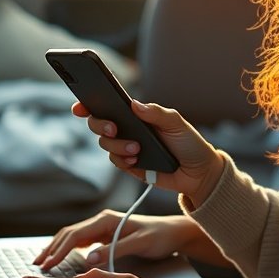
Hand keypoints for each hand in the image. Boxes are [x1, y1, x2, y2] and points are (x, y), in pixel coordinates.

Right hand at [33, 211, 203, 271]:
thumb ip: (115, 250)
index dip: (59, 250)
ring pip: (72, 238)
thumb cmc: (160, 236)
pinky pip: (80, 243)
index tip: (47, 265)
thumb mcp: (140, 243)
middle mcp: (101, 221)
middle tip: (36, 266)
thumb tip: (89, 259)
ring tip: (42, 263)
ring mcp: (102, 228)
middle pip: (68, 234)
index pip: (75, 235)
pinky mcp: (104, 236)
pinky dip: (67, 251)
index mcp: (107, 220)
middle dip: (51, 249)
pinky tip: (60, 260)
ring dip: (56, 250)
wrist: (175, 232)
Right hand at [73, 100, 224, 205]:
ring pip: (105, 144)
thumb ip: (157, 113)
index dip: (89, 104)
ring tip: (137, 149)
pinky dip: (122, 160)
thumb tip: (134, 104)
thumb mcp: (177, 123)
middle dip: (100, 125)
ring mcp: (127, 147)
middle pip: (98, 124)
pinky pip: (116, 161)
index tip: (80, 106)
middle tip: (114, 128)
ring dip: (117, 145)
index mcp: (137, 114)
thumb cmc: (189, 143)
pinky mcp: (130, 166)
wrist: (198, 173)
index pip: (109, 105)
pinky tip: (137, 161)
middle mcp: (128, 129)